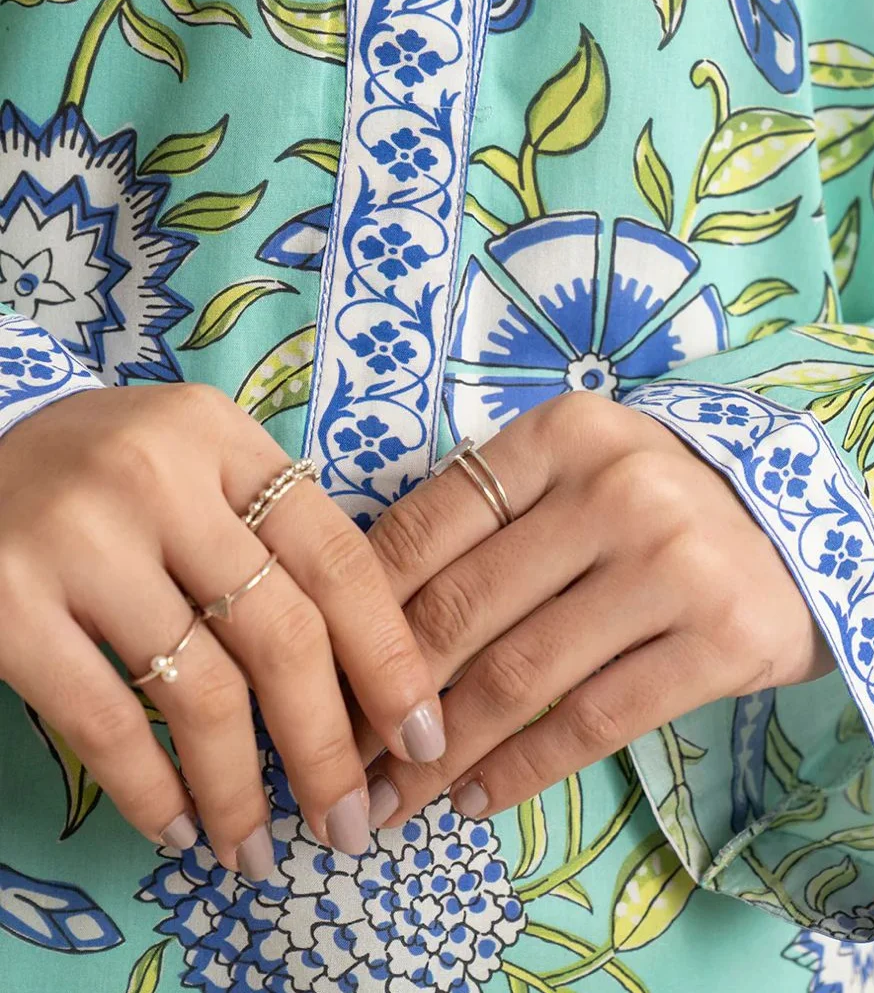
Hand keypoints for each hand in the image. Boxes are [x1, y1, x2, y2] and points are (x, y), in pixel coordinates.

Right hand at [0, 384, 442, 877]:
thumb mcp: (195, 462)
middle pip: (283, 634)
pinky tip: (178, 827)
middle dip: (328, 748)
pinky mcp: (7, 603)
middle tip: (348, 823)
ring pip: (200, 692)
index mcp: (222, 437)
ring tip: (256, 848)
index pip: (337, 558)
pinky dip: (151, 790)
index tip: (419, 735)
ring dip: (240, 790)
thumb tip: (365, 671)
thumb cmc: (106, 471)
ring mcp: (80, 539)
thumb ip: (270, 531)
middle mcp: (159, 478)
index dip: (390, 658)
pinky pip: (104, 722)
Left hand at [360, 391, 831, 825]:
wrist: (802, 532)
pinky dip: (521, 772)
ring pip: (520, 677)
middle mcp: (617, 485)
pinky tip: (477, 800)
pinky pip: (593, 722)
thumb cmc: (658, 505)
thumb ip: (485, 519)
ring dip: (441, 756)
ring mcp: (674, 562)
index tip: (320, 678)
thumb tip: (360, 618)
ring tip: (396, 800)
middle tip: (341, 761)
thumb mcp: (574, 475)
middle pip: (463, 609)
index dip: (360, 614)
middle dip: (386, 700)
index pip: (427, 526)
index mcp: (563, 432)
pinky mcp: (721, 640)